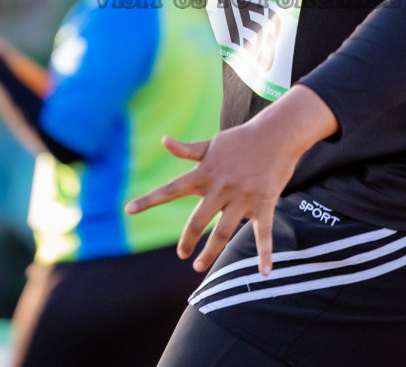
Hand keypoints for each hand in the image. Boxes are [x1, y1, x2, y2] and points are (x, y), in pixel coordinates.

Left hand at [125, 86, 336, 276]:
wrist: (277, 133)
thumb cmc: (242, 139)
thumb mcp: (212, 143)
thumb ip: (188, 150)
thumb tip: (164, 141)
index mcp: (204, 173)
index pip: (170, 189)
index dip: (149, 200)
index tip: (128, 210)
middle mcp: (220, 187)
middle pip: (198, 221)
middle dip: (187, 240)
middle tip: (181, 254)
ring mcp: (242, 198)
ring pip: (223, 233)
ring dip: (211, 253)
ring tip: (199, 267)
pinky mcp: (264, 203)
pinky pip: (263, 233)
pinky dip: (265, 254)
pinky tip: (264, 272)